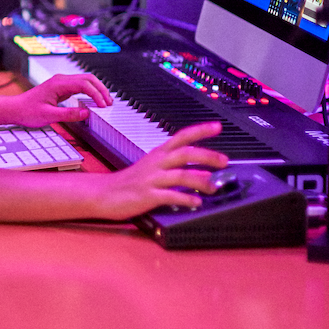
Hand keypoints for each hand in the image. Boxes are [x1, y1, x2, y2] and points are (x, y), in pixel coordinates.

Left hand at [6, 73, 111, 127]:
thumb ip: (69, 114)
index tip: (103, 106)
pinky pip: (79, 86)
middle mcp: (60, 80)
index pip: (84, 84)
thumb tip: (86, 113)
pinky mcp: (60, 88)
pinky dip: (89, 91)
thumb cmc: (27, 111)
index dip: (97, 94)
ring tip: (105, 102)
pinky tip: (94, 100)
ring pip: (85, 81)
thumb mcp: (49, 116)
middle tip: (110, 103)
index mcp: (58, 84)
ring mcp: (60, 83)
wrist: (15, 108)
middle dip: (101, 89)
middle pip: (88, 79)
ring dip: (96, 89)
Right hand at [98, 122, 227, 220]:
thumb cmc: (129, 181)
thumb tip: (205, 172)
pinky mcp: (147, 195)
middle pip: (184, 153)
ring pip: (180, 175)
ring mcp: (151, 179)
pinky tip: (196, 202)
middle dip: (206, 156)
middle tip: (224, 161)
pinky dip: (185, 199)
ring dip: (200, 181)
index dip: (200, 131)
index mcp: (158, 154)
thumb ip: (178, 168)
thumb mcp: (153, 169)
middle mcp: (156, 164)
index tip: (217, 126)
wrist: (104, 193)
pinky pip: (170, 196)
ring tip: (214, 187)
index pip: (181, 137)